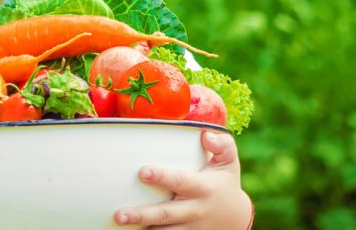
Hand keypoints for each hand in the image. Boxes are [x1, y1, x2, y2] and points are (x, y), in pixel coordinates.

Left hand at [114, 131, 252, 228]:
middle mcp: (194, 210)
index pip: (180, 181)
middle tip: (119, 215)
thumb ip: (222, 145)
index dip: (162, 177)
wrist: (236, 217)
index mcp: (202, 188)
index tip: (143, 172)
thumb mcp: (229, 163)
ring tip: (121, 224)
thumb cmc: (225, 183)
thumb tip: (205, 134)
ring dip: (143, 229)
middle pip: (166, 214)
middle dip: (142, 215)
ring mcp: (190, 227)